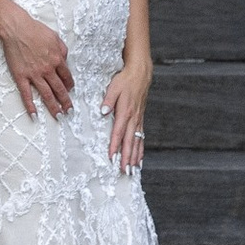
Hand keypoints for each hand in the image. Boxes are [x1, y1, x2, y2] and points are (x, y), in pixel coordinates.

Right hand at [0, 4, 73, 120]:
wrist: (16, 28)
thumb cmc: (35, 30)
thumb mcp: (55, 37)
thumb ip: (62, 49)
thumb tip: (65, 60)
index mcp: (57, 59)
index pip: (67, 77)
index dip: (70, 86)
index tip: (70, 91)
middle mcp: (47, 69)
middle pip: (59, 89)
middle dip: (66, 102)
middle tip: (69, 112)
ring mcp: (34, 74)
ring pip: (46, 94)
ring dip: (53, 107)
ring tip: (58, 116)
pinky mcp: (21, 76)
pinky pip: (26, 94)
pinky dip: (30, 106)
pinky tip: (34, 115)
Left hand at [105, 49, 150, 173]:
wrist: (141, 73)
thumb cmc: (125, 80)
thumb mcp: (114, 87)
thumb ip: (108, 100)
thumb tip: (103, 112)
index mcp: (125, 112)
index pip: (118, 133)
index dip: (115, 146)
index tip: (112, 158)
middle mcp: (133, 118)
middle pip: (130, 142)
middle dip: (127, 158)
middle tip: (126, 171)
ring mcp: (138, 120)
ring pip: (137, 142)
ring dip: (135, 157)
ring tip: (134, 170)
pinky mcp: (140, 119)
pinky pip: (141, 138)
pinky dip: (141, 149)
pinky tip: (140, 159)